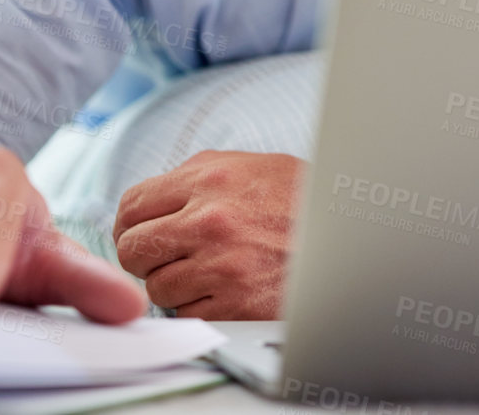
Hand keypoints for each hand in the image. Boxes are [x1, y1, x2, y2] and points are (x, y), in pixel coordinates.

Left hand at [113, 150, 306, 318]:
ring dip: (176, 285)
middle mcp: (210, 219)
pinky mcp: (236, 304)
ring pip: (158, 287)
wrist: (349, 232)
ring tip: (208, 272)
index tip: (139, 233)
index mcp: (210, 177)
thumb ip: (197, 176)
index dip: (129, 224)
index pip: (132, 205)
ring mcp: (222, 264)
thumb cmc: (302, 198)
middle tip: (169, 257)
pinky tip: (226, 290)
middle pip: (133, 250)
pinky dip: (201, 307)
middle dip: (147, 257)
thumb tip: (153, 197)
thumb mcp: (252, 165)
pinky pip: (188, 314)